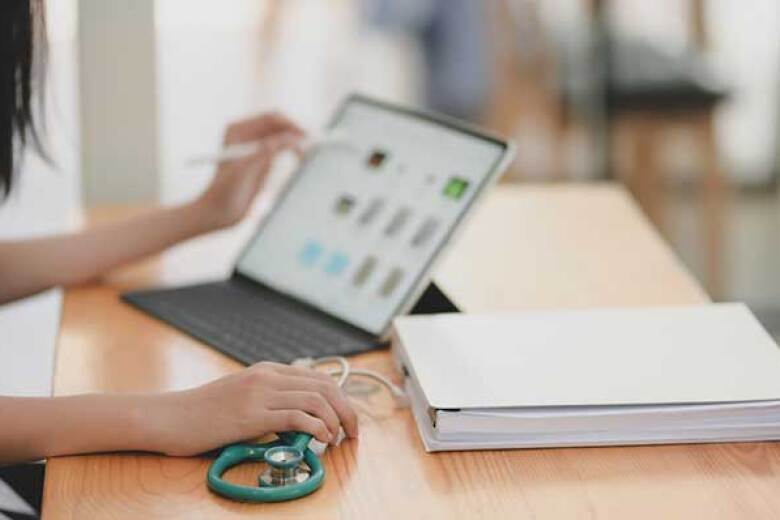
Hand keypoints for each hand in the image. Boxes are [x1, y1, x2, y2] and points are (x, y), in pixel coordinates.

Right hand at [149, 362, 358, 456]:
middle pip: (325, 386)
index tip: (347, 419)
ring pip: (316, 399)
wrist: (171, 417)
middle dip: (346, 409)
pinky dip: (316, 428)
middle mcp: (268, 376)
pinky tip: (319, 439)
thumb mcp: (243, 397)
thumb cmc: (205, 413)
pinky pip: (296, 417)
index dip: (342, 398)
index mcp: (269, 370)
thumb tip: (301, 420)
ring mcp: (259, 393)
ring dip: (335, 420)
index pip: (320, 378)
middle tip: (352, 432)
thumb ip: (271, 401)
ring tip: (338, 439)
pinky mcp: (251, 415)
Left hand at [195, 112, 304, 230]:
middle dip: (296, 132)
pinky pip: (283, 148)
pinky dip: (294, 151)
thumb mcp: (247, 168)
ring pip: (284, 136)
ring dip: (297, 142)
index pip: (271, 119)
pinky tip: (301, 158)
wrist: (218, 214)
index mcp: (238, 130)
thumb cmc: (224, 191)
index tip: (305, 137)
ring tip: (307, 153)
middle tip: (313, 144)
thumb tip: (292, 138)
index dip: (290, 125)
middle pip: (280, 125)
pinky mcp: (263, 160)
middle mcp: (247, 135)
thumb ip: (268, 151)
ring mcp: (256, 147)